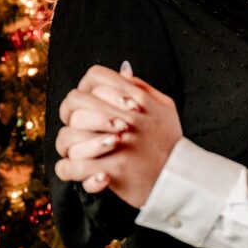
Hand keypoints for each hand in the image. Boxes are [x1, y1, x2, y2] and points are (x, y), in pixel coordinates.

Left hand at [54, 63, 182, 207]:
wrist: (180, 178)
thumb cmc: (169, 142)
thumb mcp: (164, 107)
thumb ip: (141, 87)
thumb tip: (123, 69)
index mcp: (136, 98)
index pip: (94, 76)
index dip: (84, 87)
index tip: (86, 103)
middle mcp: (124, 117)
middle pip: (74, 101)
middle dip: (70, 114)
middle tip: (76, 127)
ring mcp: (117, 144)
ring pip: (67, 136)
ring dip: (69, 145)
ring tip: (78, 152)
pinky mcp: (111, 170)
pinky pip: (70, 167)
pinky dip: (68, 169)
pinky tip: (76, 169)